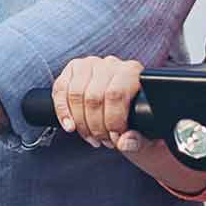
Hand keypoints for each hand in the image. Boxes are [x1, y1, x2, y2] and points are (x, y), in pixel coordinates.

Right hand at [53, 54, 205, 194]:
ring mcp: (90, 64)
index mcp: (132, 72)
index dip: (112, 121)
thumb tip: (125, 142)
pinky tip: (70, 126)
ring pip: (75, 94)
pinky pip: (60, 89)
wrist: (129, 113)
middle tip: (103, 141)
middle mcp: (111, 64)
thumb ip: (139, 140)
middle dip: (96, 126)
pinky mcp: (73, 69)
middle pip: (93, 96)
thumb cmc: (139, 122)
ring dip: (80, 122)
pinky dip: (62, 111)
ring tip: (91, 136)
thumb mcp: (146, 134)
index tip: (115, 139)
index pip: (115, 94)